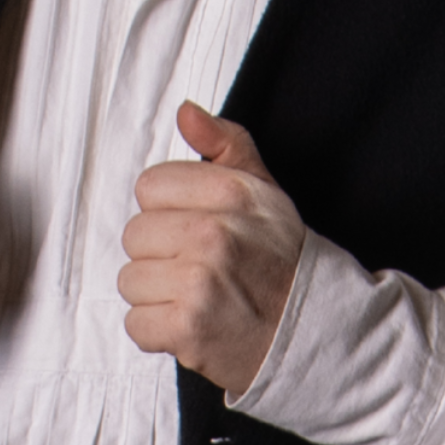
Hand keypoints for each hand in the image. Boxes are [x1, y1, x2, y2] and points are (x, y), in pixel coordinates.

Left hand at [118, 101, 305, 395]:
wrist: (314, 329)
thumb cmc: (280, 259)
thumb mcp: (263, 190)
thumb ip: (224, 143)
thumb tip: (186, 112)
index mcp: (230, 192)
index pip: (149, 187)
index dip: (169, 210)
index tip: (197, 227)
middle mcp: (213, 234)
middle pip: (134, 235)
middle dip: (161, 254)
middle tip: (201, 268)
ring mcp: (199, 283)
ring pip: (130, 280)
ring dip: (158, 295)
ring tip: (198, 297)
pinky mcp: (187, 329)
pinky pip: (136, 324)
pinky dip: (159, 332)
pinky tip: (192, 324)